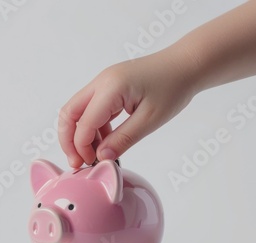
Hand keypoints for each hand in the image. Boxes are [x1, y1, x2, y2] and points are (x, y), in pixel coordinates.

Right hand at [58, 49, 197, 167]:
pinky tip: (104, 142)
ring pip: (77, 112)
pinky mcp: (108, 88)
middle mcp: (101, 82)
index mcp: (111, 88)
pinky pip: (91, 109)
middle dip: (68, 140)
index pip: (83, 123)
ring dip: (80, 135)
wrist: (187, 64)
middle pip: (69, 113)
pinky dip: (92, 128)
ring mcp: (103, 83)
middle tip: (78, 162)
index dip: (82, 147)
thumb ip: (123, 139)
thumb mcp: (150, 119)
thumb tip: (101, 157)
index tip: (92, 164)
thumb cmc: (174, 87)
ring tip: (94, 155)